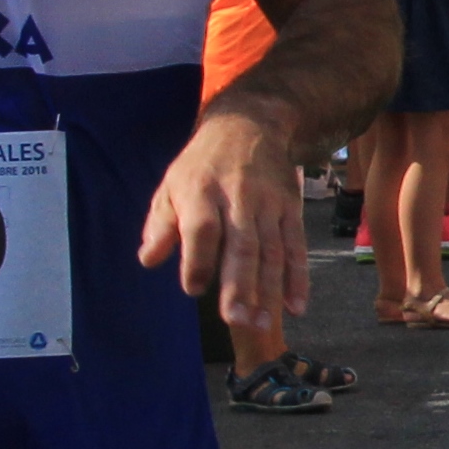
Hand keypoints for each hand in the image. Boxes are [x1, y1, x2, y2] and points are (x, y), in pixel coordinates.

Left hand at [138, 103, 309, 334]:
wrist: (250, 125)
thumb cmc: (202, 164)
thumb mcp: (171, 184)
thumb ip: (160, 224)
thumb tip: (149, 260)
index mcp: (201, 191)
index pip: (202, 229)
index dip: (197, 260)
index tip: (193, 289)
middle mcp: (238, 198)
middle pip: (242, 245)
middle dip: (240, 285)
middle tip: (236, 320)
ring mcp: (269, 204)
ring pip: (271, 252)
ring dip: (269, 290)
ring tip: (262, 323)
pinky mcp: (292, 209)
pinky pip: (296, 247)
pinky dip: (299, 278)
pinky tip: (296, 306)